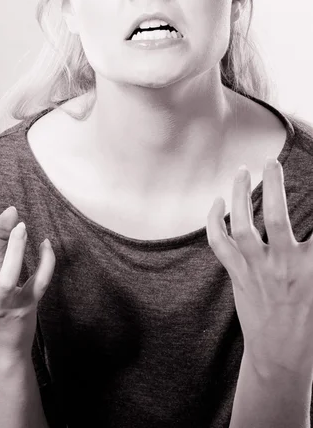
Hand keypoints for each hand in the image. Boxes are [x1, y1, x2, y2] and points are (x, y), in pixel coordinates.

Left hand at [206, 158, 312, 378]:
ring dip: (239, 194)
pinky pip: (219, 243)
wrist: (281, 356)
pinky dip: (214, 220)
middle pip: (275, 216)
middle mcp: (284, 264)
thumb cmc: (308, 320)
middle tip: (270, 161)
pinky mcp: (237, 275)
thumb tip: (310, 239)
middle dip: (273, 184)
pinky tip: (217, 202)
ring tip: (241, 171)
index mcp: (312, 266)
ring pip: (242, 224)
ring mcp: (257, 269)